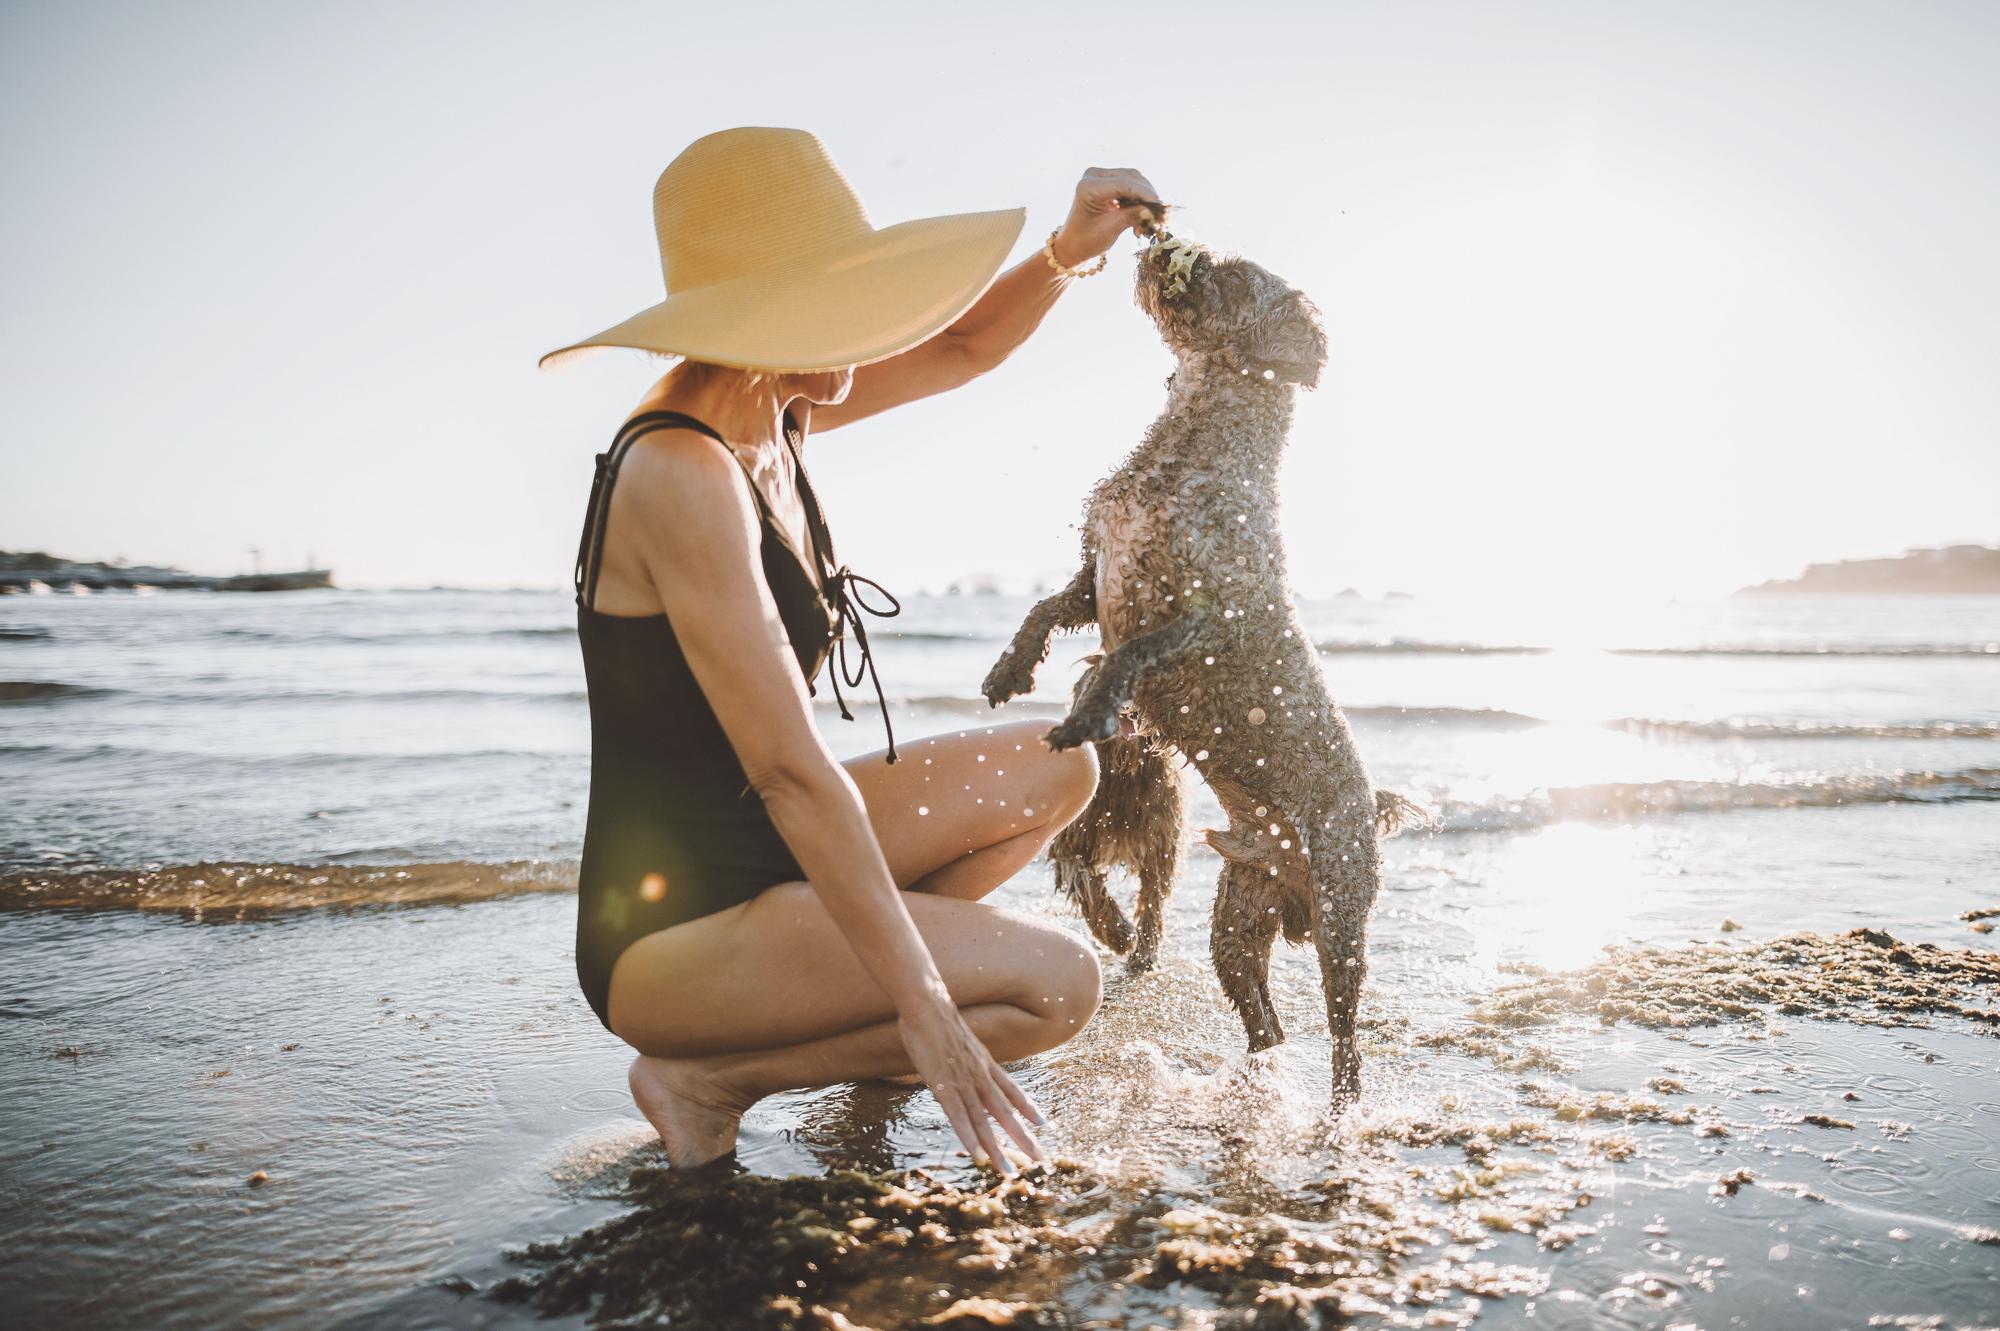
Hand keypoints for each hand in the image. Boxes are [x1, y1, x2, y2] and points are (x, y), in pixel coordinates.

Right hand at [899, 998, 1045, 1174]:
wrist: (927, 1004)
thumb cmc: (939, 1020)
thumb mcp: (962, 1040)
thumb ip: (968, 1058)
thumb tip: (968, 1064)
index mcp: (986, 1064)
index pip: (1012, 1090)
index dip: (1028, 1107)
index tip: (1043, 1124)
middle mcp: (980, 1075)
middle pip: (1005, 1113)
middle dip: (1022, 1137)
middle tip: (1039, 1159)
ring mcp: (963, 1081)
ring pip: (983, 1121)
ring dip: (996, 1148)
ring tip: (1008, 1171)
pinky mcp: (942, 1085)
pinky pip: (958, 1116)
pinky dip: (969, 1137)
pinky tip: (977, 1155)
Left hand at [1051, 167, 1161, 268]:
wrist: (1073, 245)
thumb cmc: (1086, 241)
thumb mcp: (1111, 229)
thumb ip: (1133, 215)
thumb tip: (1157, 209)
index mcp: (1089, 186)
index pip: (1124, 184)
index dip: (1146, 195)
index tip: (1161, 209)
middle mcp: (1094, 176)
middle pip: (1131, 178)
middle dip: (1147, 197)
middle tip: (1159, 216)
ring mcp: (1100, 177)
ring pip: (1134, 181)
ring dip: (1145, 199)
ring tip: (1149, 221)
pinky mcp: (1107, 182)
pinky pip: (1130, 186)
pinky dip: (1139, 200)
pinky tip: (1141, 218)